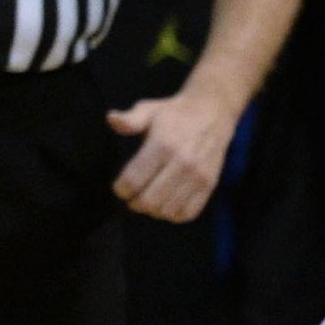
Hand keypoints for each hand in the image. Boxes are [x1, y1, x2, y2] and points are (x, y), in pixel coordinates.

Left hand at [108, 86, 240, 222]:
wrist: (212, 113)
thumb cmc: (175, 114)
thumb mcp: (149, 110)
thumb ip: (130, 120)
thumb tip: (111, 118)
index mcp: (163, 145)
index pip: (133, 180)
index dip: (120, 189)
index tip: (120, 187)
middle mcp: (182, 163)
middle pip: (148, 200)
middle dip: (134, 203)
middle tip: (132, 197)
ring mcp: (198, 176)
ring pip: (167, 210)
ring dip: (153, 210)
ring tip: (149, 200)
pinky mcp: (209, 185)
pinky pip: (187, 213)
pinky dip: (173, 215)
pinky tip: (167, 203)